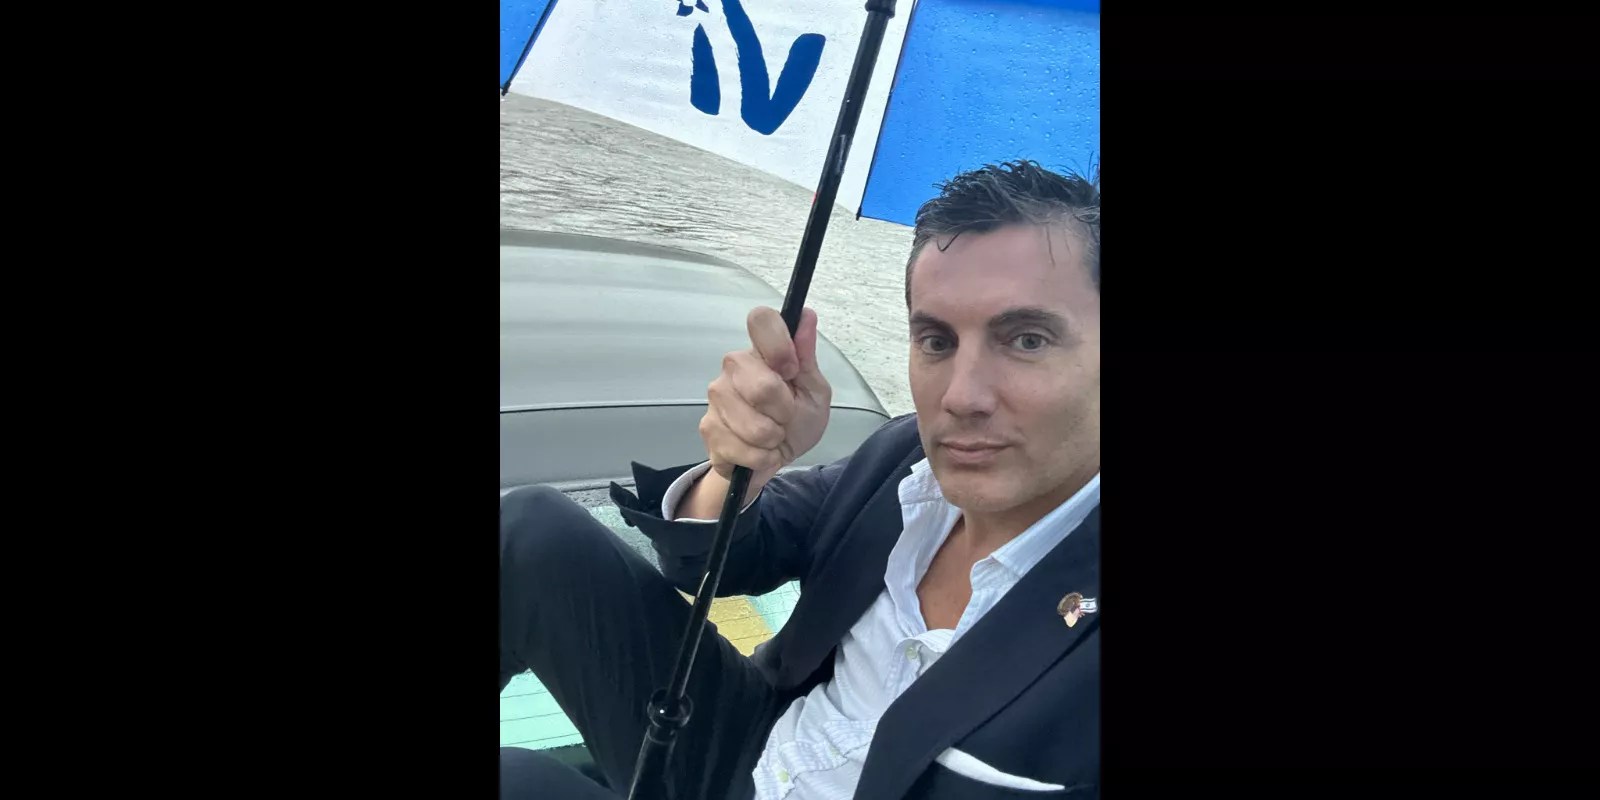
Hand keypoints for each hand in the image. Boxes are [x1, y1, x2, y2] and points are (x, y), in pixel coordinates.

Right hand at [699, 306, 832, 487]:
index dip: (779, 346)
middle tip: (785, 417)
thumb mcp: (813, 391)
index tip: (791, 371)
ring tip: (772, 436)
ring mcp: (716, 397)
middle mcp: (733, 366)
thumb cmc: (796, 421)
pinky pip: (742, 448)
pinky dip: (760, 457)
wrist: (771, 460)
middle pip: (761, 386)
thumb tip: (806, 314)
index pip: (760, 320)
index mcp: (761, 351)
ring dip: (772, 439)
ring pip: (753, 425)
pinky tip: (758, 451)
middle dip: (784, 412)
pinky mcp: (708, 428)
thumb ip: (806, 356)